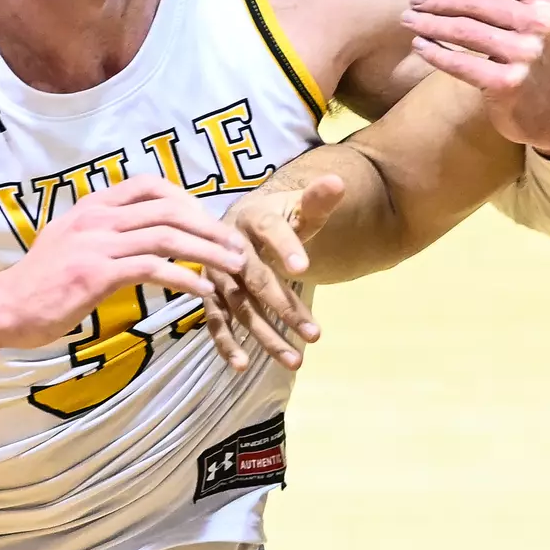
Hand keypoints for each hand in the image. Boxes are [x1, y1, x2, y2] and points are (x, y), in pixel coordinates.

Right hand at [0, 176, 248, 352]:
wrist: (4, 307)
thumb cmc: (41, 282)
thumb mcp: (71, 241)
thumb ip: (104, 231)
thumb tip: (138, 233)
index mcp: (92, 205)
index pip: (150, 185)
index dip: (186, 199)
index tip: (208, 220)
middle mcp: (97, 217)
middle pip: (169, 209)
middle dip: (209, 225)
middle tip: (235, 245)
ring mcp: (97, 243)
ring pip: (168, 236)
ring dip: (208, 252)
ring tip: (233, 267)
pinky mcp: (97, 273)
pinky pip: (154, 269)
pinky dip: (186, 279)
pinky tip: (205, 292)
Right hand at [204, 176, 344, 371]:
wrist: (238, 223)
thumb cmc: (276, 218)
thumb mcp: (297, 208)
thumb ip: (317, 200)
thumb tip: (339, 182)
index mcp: (254, 217)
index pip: (272, 231)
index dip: (285, 248)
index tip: (304, 268)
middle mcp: (228, 246)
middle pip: (257, 278)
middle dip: (284, 306)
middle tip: (315, 335)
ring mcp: (216, 273)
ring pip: (240, 307)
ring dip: (264, 334)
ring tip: (294, 359)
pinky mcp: (210, 295)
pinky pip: (216, 321)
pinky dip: (226, 343)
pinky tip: (241, 366)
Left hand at [406, 0, 549, 156]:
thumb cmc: (536, 50)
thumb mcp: (528, 8)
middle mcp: (542, 23)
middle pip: (476, 2)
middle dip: (438, 1)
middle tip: (412, 2)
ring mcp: (527, 55)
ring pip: (464, 32)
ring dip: (430, 25)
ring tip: (409, 21)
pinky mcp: (509, 84)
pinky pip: (462, 63)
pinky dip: (436, 53)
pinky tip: (420, 46)